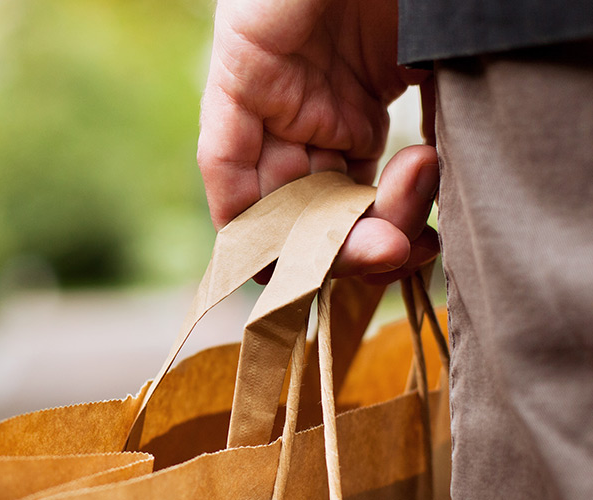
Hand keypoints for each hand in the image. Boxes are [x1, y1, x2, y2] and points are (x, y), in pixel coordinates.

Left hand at [197, 0, 438, 282]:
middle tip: (402, 246)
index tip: (421, 248)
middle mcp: (309, 118)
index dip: (382, 236)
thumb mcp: (439, 71)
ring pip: (274, 202)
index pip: (354, 202)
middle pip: (315, 212)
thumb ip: (440, 130)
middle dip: (359, 245)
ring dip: (317, 243)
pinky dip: (244, 211)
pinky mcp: (235, 79)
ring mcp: (271, 102)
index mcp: (355, 117)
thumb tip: (461, 205)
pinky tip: (282, 244)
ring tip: (378, 238)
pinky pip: (224, 161)